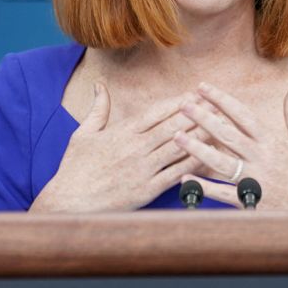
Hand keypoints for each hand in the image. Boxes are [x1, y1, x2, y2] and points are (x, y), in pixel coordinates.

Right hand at [30, 84, 203, 211]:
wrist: (68, 202)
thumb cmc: (75, 169)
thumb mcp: (83, 134)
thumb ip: (97, 109)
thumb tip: (99, 85)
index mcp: (122, 133)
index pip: (155, 112)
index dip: (177, 102)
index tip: (195, 94)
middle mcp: (135, 149)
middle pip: (172, 127)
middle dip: (196, 114)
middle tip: (217, 105)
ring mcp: (142, 170)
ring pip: (177, 149)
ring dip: (200, 136)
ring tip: (219, 127)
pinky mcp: (146, 190)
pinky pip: (175, 175)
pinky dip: (192, 165)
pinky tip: (208, 158)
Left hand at [174, 83, 287, 209]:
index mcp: (273, 141)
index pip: (242, 115)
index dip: (221, 100)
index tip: (202, 87)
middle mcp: (262, 158)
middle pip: (228, 135)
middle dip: (204, 118)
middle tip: (183, 104)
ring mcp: (255, 181)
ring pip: (221, 162)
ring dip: (197, 149)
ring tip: (177, 136)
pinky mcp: (250, 202)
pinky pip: (223, 194)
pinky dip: (203, 188)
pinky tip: (184, 180)